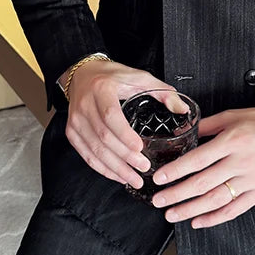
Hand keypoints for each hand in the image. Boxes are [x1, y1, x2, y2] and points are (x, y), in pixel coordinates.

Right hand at [64, 60, 188, 188]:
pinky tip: (117, 175)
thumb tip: (182, 110)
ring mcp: (76, 120)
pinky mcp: (72, 132)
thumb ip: (162, 92)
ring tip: (134, 179)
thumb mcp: (138, 77)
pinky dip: (102, 168)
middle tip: (143, 168)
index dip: (125, 135)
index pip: (111, 116)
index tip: (140, 148)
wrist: (82, 75)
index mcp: (102, 89)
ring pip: (95, 150)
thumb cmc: (111, 76)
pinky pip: (86, 155)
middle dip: (125, 157)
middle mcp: (85, 105)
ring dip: (115, 168)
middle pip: (104, 137)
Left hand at [149, 105, 254, 227]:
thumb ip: (206, 126)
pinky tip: (198, 221)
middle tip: (159, 201)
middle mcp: (241, 162)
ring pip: (216, 200)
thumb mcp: (232, 116)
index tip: (159, 178)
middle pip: (203, 183)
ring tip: (172, 214)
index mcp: (232, 141)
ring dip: (191, 210)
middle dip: (177, 194)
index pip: (198, 159)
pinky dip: (215, 218)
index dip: (176, 171)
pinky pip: (235, 209)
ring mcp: (252, 180)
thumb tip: (182, 133)